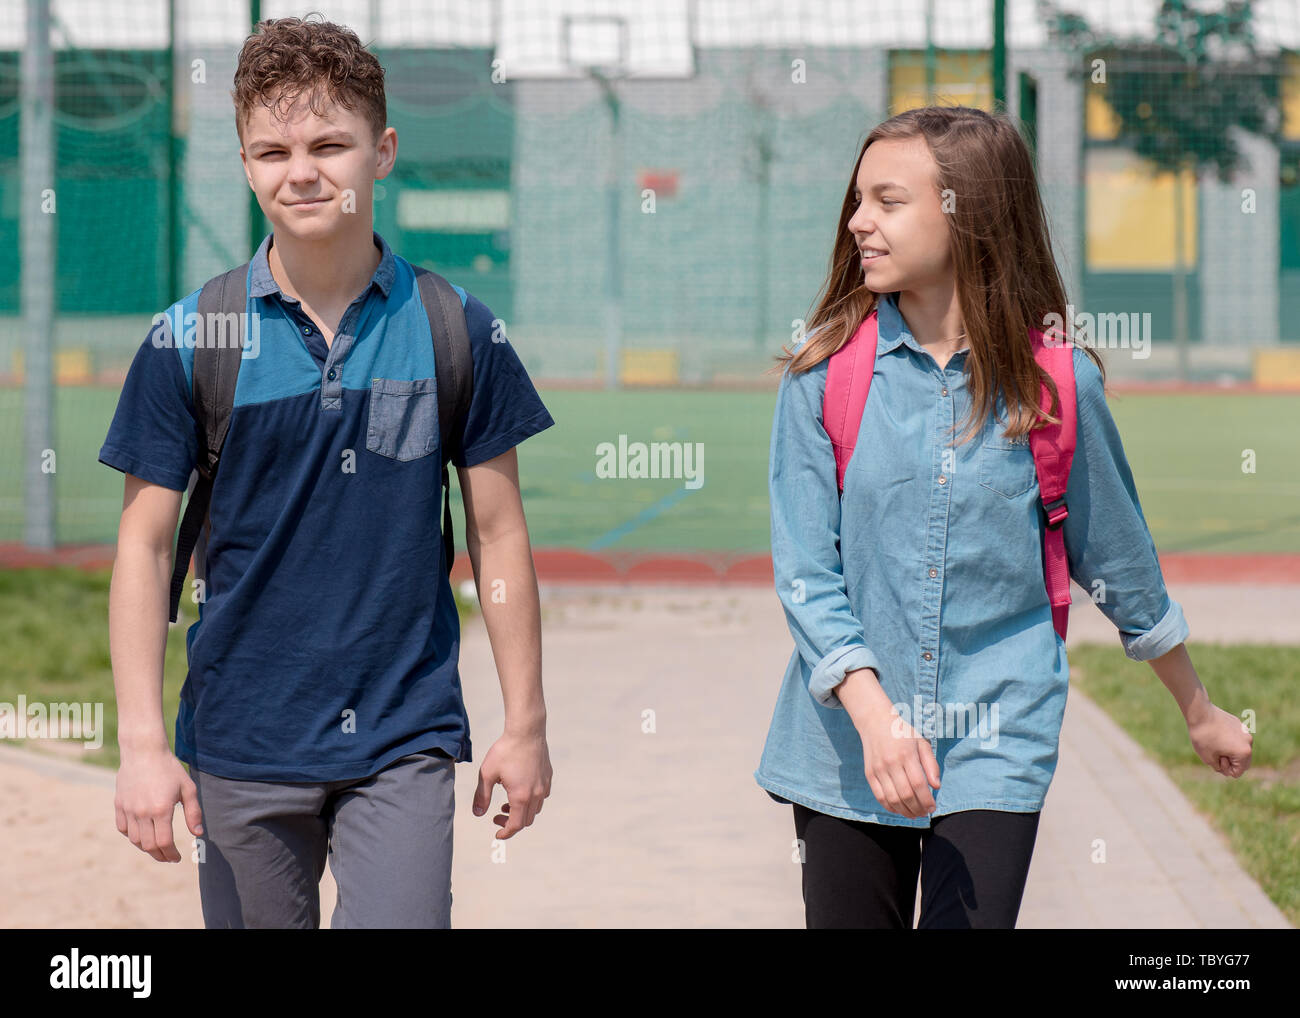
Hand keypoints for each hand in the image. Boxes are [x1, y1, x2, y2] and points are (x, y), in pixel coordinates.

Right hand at [114, 747, 203, 861]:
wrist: (143, 751)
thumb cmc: (169, 768)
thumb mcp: (188, 788)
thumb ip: (193, 812)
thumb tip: (198, 834)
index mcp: (161, 810)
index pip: (165, 843)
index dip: (171, 854)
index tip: (177, 858)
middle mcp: (142, 813)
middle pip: (149, 845)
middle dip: (160, 856)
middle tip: (168, 857)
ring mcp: (128, 809)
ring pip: (135, 840)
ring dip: (146, 848)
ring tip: (157, 848)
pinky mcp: (119, 805)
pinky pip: (123, 828)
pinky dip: (132, 836)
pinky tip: (142, 835)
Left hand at [472, 729, 551, 838]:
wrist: (526, 731)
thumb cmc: (505, 751)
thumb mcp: (487, 774)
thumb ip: (482, 796)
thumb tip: (478, 814)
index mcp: (521, 796)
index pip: (515, 825)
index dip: (505, 833)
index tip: (497, 834)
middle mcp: (536, 794)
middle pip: (526, 820)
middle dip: (511, 823)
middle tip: (497, 815)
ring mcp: (544, 785)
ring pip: (535, 809)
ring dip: (522, 812)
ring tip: (507, 803)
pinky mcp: (548, 776)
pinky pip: (542, 796)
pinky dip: (531, 801)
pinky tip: (520, 789)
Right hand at [856, 702, 941, 818]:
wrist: (875, 722)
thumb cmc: (902, 733)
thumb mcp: (921, 742)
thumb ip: (931, 764)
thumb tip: (936, 786)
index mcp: (906, 754)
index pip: (918, 784)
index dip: (926, 800)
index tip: (932, 808)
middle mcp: (891, 763)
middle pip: (906, 794)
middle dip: (917, 809)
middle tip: (924, 813)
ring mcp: (878, 769)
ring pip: (892, 799)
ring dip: (905, 811)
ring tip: (914, 814)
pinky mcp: (870, 774)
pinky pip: (879, 796)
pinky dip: (890, 807)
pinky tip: (900, 809)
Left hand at [1186, 701, 1252, 777]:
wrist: (1200, 712)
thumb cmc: (1203, 737)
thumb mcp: (1208, 759)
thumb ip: (1221, 768)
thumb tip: (1228, 766)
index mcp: (1244, 753)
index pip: (1237, 772)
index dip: (1224, 769)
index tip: (1214, 758)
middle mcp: (1249, 742)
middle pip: (1243, 762)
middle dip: (1230, 762)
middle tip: (1215, 753)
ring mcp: (1246, 732)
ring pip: (1240, 750)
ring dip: (1230, 751)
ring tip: (1215, 744)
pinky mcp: (1240, 724)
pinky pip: (1237, 739)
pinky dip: (1229, 741)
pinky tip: (1216, 734)